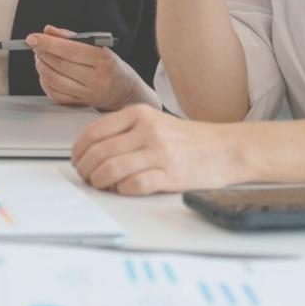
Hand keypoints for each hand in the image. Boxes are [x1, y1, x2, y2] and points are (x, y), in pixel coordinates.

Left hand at [27, 25, 155, 110]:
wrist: (122, 91)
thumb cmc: (108, 65)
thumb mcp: (96, 46)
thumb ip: (71, 37)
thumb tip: (48, 30)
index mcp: (102, 60)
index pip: (69, 50)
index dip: (48, 43)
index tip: (32, 38)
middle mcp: (96, 79)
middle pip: (59, 64)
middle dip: (42, 52)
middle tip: (35, 44)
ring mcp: (87, 94)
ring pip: (54, 79)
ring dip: (41, 66)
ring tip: (40, 57)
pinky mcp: (79, 104)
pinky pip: (54, 93)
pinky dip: (45, 81)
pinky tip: (46, 72)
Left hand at [71, 104, 242, 194]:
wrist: (227, 149)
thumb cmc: (189, 139)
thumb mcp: (154, 122)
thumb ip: (125, 131)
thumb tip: (92, 150)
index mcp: (139, 114)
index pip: (94, 132)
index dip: (79, 150)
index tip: (77, 160)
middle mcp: (148, 131)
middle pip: (99, 153)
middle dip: (86, 169)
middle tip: (87, 176)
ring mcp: (159, 153)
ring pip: (111, 169)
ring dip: (99, 182)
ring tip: (101, 185)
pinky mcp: (171, 176)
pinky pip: (134, 185)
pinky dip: (122, 190)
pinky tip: (123, 189)